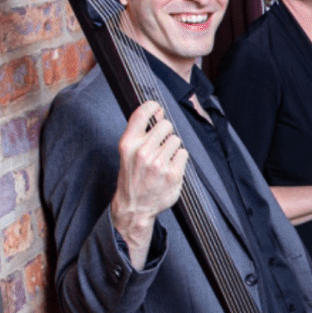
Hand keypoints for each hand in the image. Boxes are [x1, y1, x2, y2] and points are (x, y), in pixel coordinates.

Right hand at [112, 101, 187, 267]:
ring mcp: (159, 164)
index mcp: (128, 144)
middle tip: (160, 144)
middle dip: (166, 131)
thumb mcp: (128, 153)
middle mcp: (142, 152)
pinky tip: (169, 167)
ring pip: (176, 139)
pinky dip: (179, 159)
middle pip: (165, 125)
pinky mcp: (173, 174)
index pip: (141, 114)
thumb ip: (140, 133)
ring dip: (173, 147)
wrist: (135, 206)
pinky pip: (183, 153)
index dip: (152, 106)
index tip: (156, 107)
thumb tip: (157, 111)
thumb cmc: (132, 177)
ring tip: (163, 159)